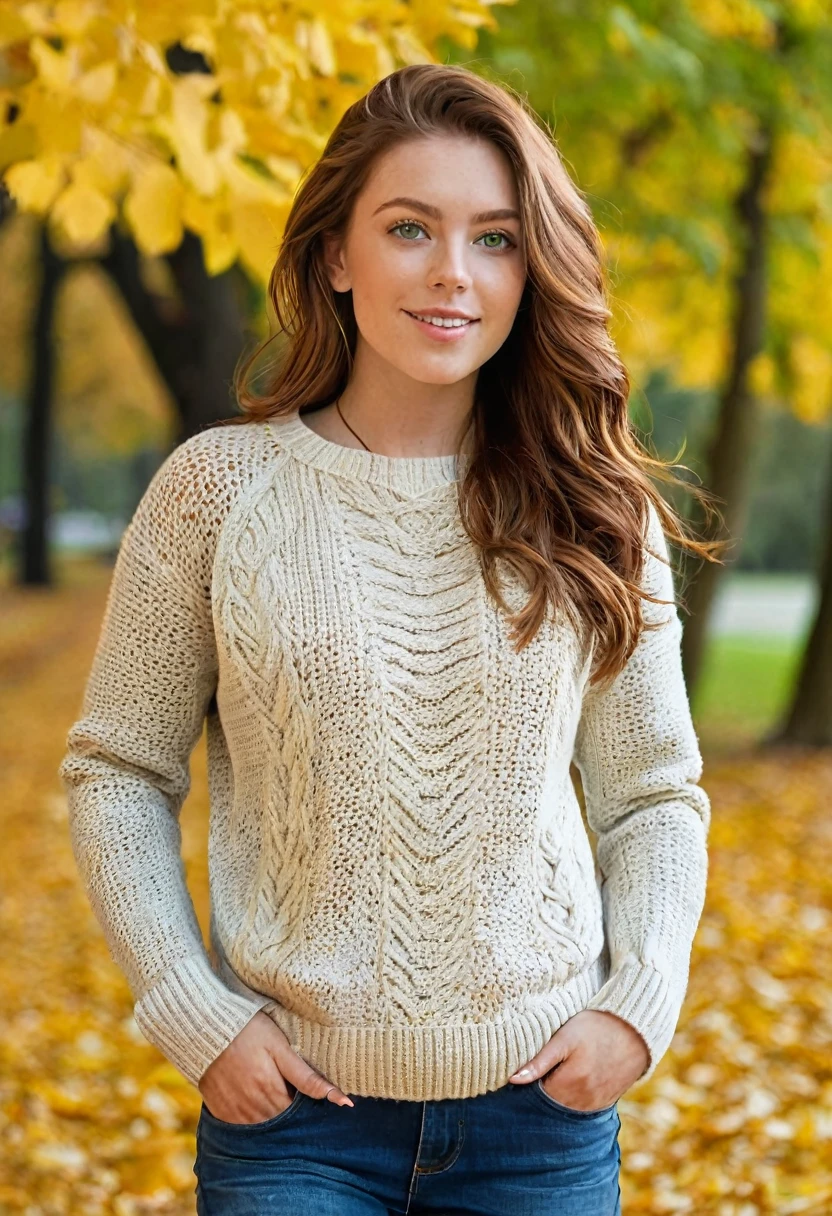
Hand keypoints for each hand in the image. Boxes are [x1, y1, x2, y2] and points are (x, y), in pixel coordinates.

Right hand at [198, 1010, 353, 1123]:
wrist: (205, 1025)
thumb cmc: (248, 1030)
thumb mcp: (281, 1047)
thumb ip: (308, 1077)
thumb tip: (342, 1102)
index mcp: (272, 1093)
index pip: (299, 1118)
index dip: (308, 1109)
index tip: (310, 1097)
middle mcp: (254, 1110)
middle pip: (282, 1125)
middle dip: (291, 1115)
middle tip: (290, 1090)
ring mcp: (235, 1114)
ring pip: (263, 1129)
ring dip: (272, 1117)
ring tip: (272, 1092)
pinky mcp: (220, 1113)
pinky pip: (242, 1127)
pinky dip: (252, 1118)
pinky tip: (254, 1098)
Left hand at [508, 1010, 649, 1110]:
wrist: (634, 1029)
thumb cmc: (595, 1027)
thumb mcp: (564, 1038)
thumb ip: (538, 1061)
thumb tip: (512, 1080)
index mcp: (567, 1085)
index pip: (534, 1098)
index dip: (526, 1085)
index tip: (524, 1071)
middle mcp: (582, 1102)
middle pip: (549, 1108)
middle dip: (540, 1094)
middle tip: (540, 1071)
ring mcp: (595, 1106)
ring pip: (565, 1111)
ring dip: (556, 1099)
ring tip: (558, 1073)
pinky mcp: (605, 1104)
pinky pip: (581, 1110)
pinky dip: (572, 1100)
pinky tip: (571, 1081)